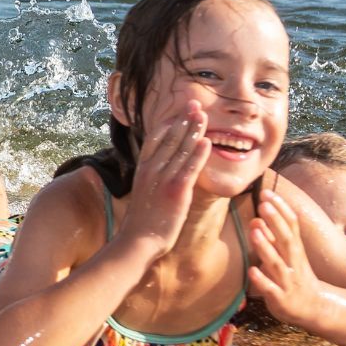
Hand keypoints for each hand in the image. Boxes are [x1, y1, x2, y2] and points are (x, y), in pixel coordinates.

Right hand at [116, 100, 210, 259]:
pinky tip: (207, 142)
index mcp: (143, 168)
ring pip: (180, 149)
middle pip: (169, 138)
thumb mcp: (143, 192)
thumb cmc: (142, 221)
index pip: (155, 138)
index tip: (180, 111)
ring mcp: (163, 179)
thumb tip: (160, 170)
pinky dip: (198, 154)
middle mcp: (151, 169)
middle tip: (194, 103)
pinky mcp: (176, 191)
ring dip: (193, 131)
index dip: (169, 122)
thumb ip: (152, 178)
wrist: (137, 241)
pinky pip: (189, 168)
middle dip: (183, 119)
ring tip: (203, 115)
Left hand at [248, 189, 323, 326]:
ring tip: (254, 230)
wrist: (315, 309)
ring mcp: (288, 281)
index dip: (281, 209)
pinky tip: (251, 270)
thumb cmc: (295, 276)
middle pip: (287, 240)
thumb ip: (272, 238)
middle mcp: (294, 263)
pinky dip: (262, 280)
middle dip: (276, 222)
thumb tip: (256, 219)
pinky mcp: (281, 299)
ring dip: (266, 247)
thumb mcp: (287, 256)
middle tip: (264, 204)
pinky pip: (271, 289)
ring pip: (277, 263)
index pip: (292, 225)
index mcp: (296, 250)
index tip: (267, 192)